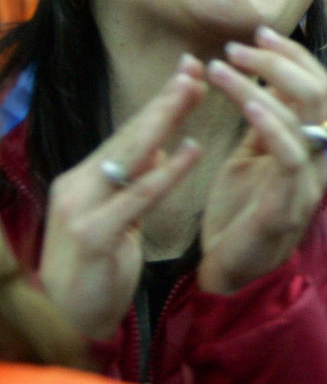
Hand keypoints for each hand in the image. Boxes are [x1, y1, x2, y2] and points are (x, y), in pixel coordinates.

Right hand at [40, 56, 204, 339]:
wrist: (73, 316)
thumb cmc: (101, 262)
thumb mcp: (122, 214)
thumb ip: (137, 179)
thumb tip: (163, 144)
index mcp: (87, 177)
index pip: (129, 132)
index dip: (160, 102)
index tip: (189, 71)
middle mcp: (79, 185)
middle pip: (129, 134)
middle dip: (164, 99)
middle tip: (194, 68)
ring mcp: (82, 208)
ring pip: (130, 154)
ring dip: (164, 120)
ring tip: (193, 91)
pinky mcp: (94, 234)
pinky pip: (138, 196)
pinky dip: (167, 171)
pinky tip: (192, 149)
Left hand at [198, 26, 326, 293]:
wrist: (230, 272)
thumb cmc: (238, 212)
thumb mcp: (250, 157)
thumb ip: (264, 121)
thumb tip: (266, 73)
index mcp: (310, 145)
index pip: (318, 86)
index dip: (293, 54)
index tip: (258, 32)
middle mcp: (318, 159)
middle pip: (319, 92)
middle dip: (280, 59)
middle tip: (238, 46)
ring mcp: (307, 182)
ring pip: (305, 116)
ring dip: (262, 83)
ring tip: (222, 67)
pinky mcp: (287, 205)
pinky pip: (289, 154)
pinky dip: (271, 122)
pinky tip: (247, 104)